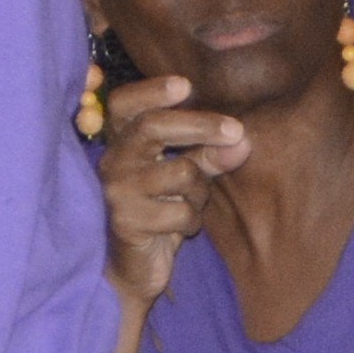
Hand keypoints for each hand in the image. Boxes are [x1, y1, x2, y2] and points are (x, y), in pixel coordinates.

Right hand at [95, 76, 242, 309]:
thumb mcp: (186, 178)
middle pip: (152, 127)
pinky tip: (178, 228)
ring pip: (180, 173)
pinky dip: (191, 220)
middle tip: (237, 130)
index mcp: (122, 143)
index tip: (185, 85)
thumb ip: (210, 155)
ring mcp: (116, 192)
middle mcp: (112, 161)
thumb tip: (242, 140)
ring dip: (200, 191)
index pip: (123, 105)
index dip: (150, 91)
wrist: (133, 267)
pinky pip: (181, 212)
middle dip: (200, 125)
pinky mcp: (126, 221)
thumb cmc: (160, 210)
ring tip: (190, 204)